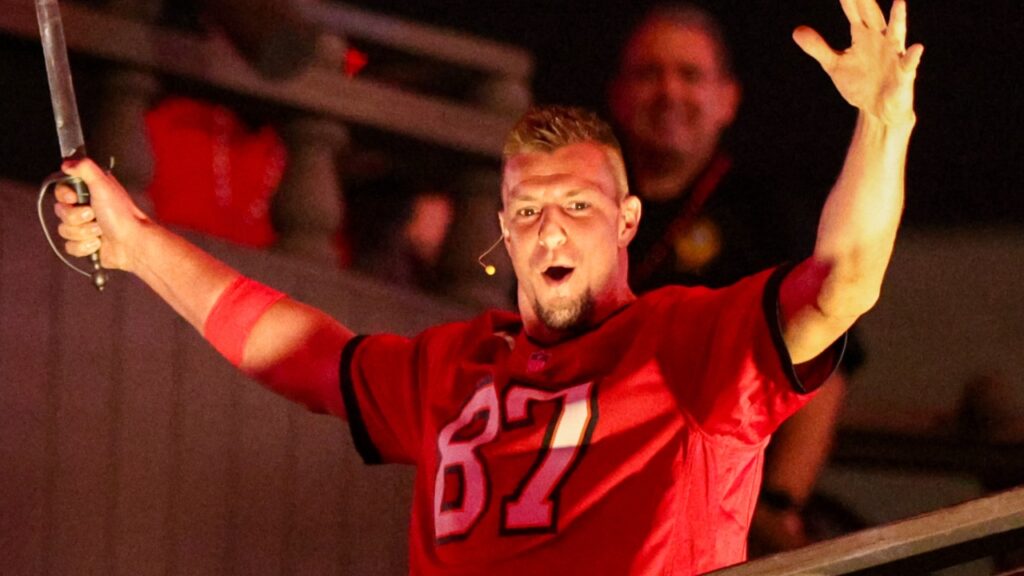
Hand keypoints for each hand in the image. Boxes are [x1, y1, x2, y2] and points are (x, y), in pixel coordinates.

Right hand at [54, 159, 148, 271]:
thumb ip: (85, 168)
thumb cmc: (122, 215)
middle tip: (94, 215)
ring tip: (100, 230)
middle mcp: (86, 208)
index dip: (65, 196)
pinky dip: (84, 247)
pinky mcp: (85, 245)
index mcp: (90, 191)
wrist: (133, 244)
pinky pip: (70, 247)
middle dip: (77, 216)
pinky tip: (98, 244)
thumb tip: (68, 163)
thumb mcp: (104, 184)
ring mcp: (85, 227)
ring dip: (83, 232)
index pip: (61, 190)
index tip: (74, 198)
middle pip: (60, 211)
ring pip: (64, 230)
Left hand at [793, 0, 923, 125]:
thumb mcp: (834, 65)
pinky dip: (912, 56)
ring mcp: (893, 55)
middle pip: (873, 16)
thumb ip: (818, 47)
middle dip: (867, 1)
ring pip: (896, 34)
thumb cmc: (859, 83)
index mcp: (863, 35)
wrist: (877, 110)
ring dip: (898, 19)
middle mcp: (881, 39)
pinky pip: (909, 64)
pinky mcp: (904, 74)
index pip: (854, 12)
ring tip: (899, 3)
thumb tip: (796, 30)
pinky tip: (916, 48)